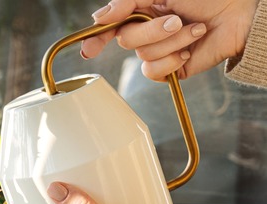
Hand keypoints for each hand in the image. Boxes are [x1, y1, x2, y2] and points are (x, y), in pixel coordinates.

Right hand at [81, 0, 258, 80]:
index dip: (96, 38)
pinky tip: (188, 50)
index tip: (89, 50)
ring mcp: (158, 51)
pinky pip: (154, 72)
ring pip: (144, 55)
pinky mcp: (170, 68)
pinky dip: (172, 60)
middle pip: (126, 41)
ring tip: (195, 30)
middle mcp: (146, 32)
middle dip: (153, 31)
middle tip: (176, 20)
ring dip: (173, 41)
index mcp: (141, 12)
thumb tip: (99, 18)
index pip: (109, 27)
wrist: (239, 14)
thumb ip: (127, 2)